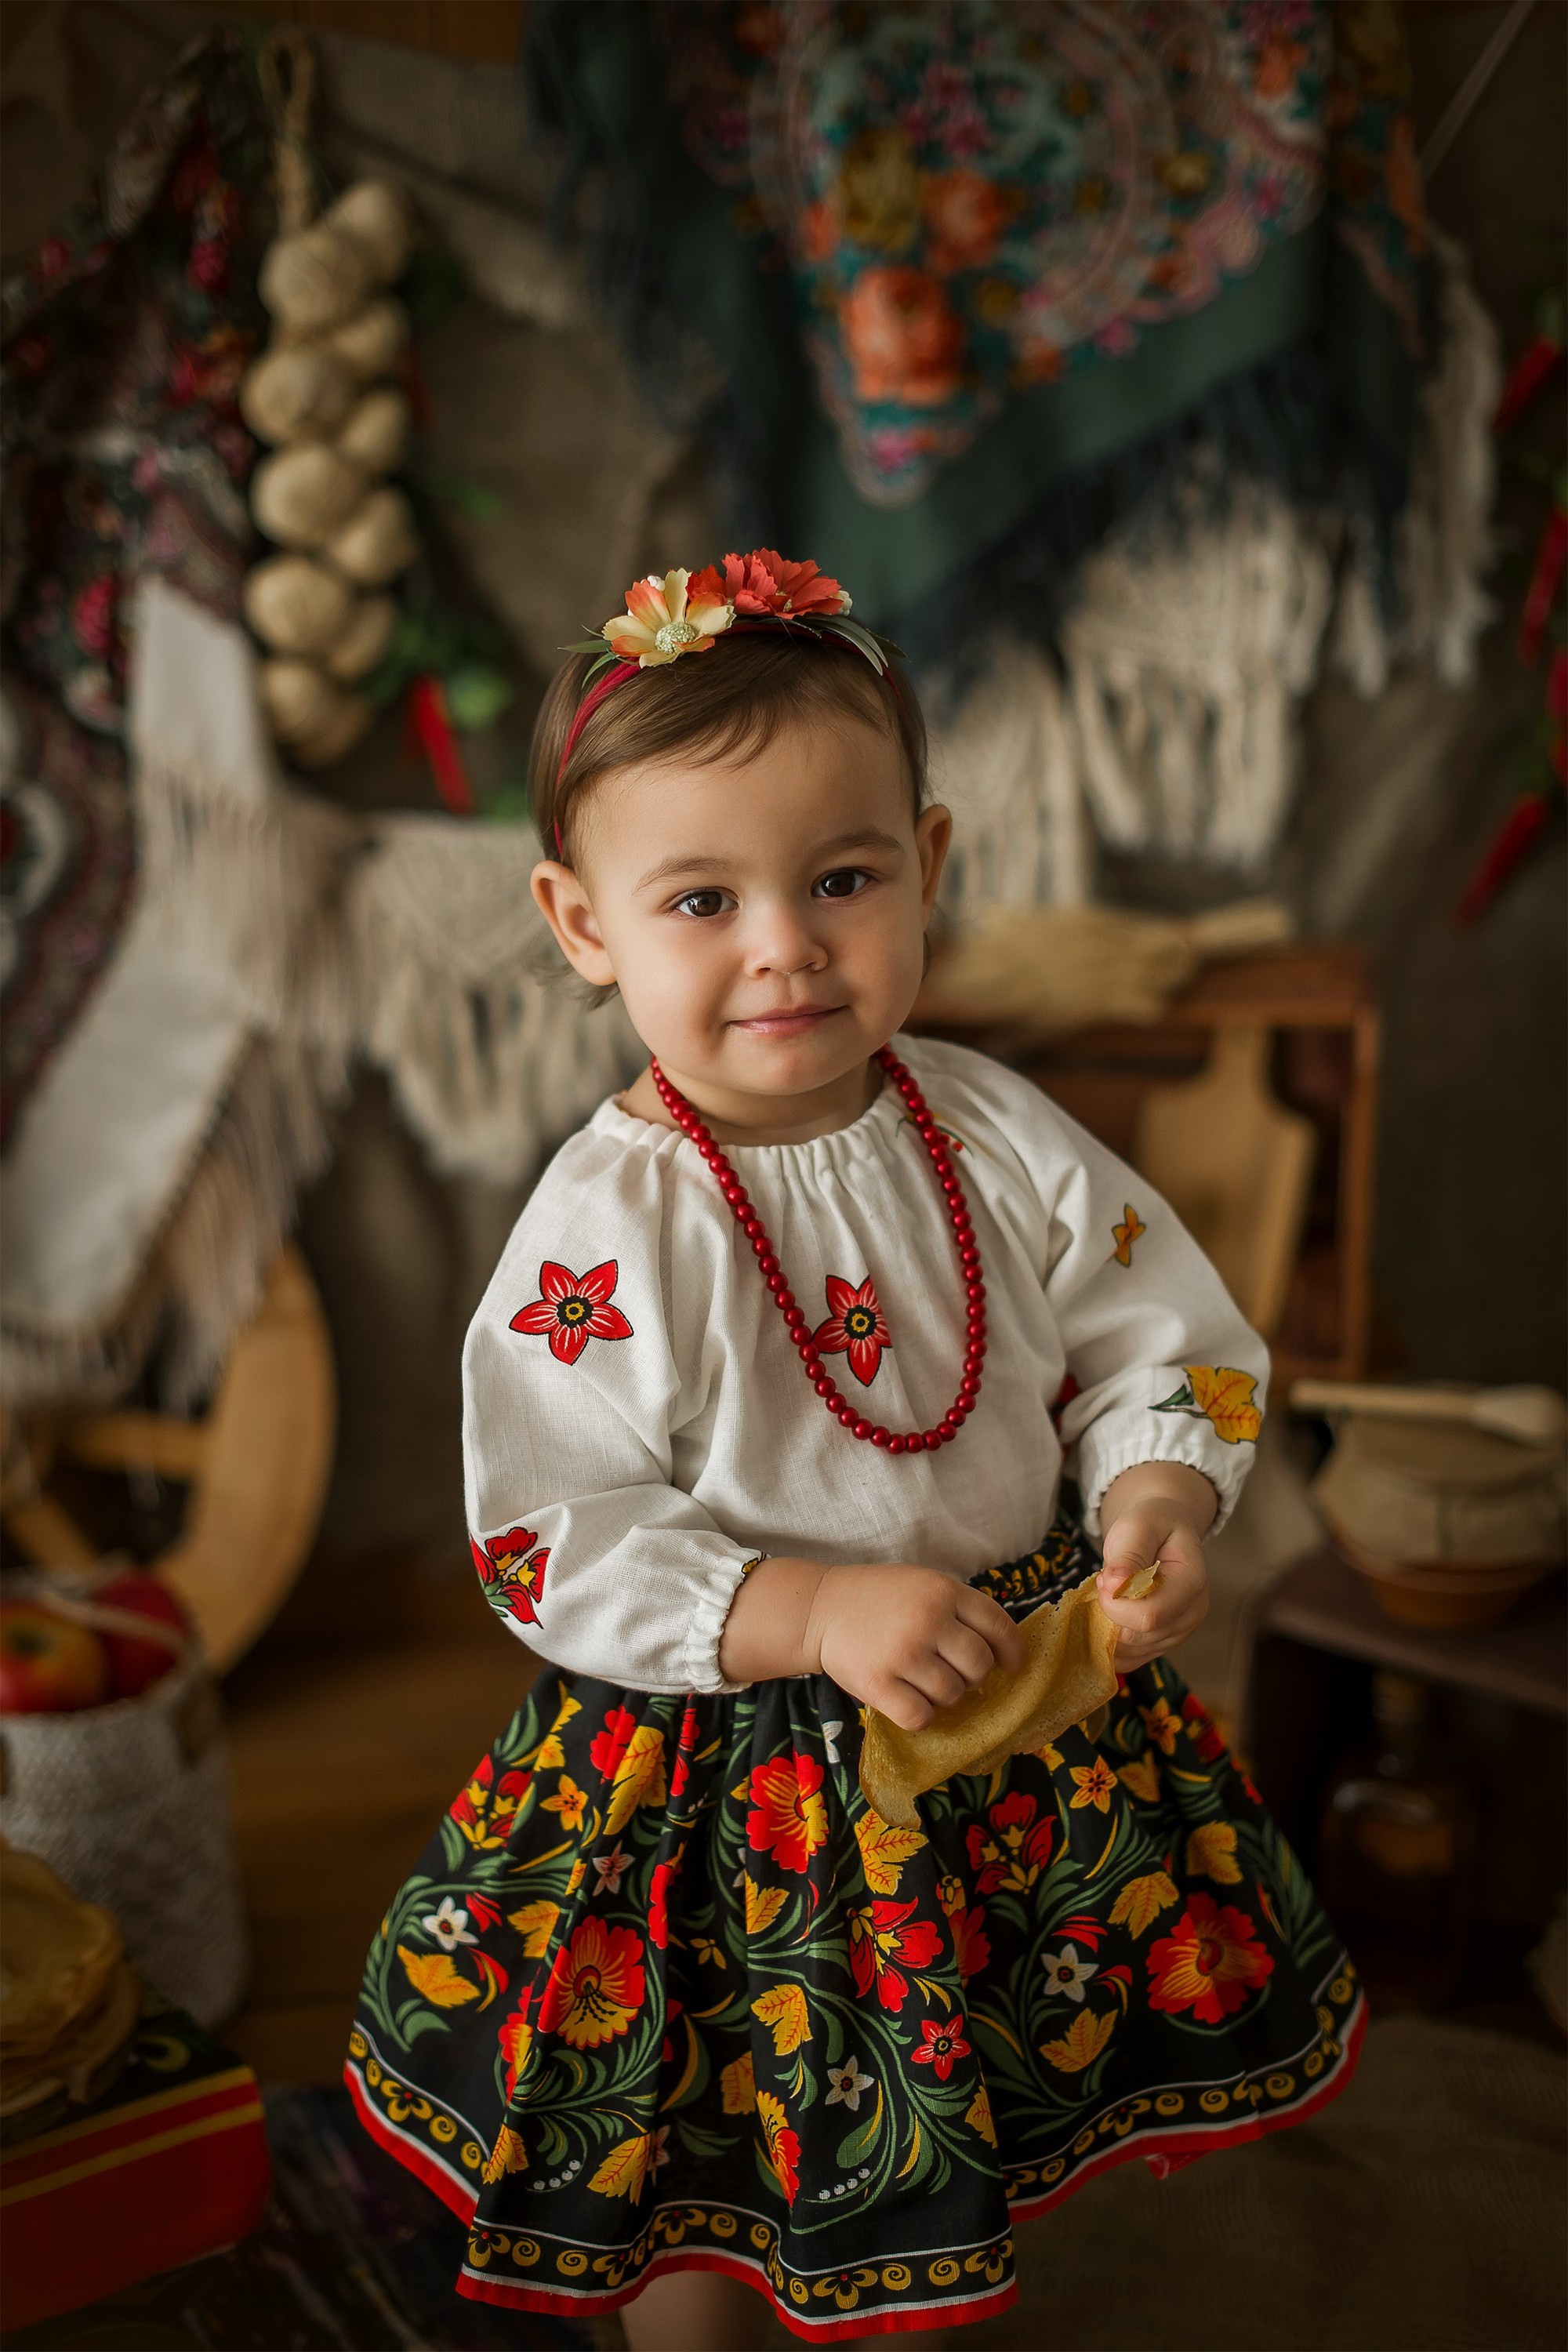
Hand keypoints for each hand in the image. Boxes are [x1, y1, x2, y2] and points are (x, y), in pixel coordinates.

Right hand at [718, 1557, 1024, 1731]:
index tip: (1013, 1666)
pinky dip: (920, 1715)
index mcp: (943, 1590)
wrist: (820, 1609)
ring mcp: (903, 1653)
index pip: (998, 1626)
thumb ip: (959, 1609)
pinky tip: (907, 1699)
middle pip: (979, 1666)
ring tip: (920, 1679)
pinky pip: (921, 1717)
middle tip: (950, 1670)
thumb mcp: (923, 1585)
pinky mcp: (878, 1684)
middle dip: (971, 1675)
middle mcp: (928, 1619)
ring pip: (952, 1695)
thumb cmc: (879, 1599)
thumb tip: (1004, 1654)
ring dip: (943, 1695)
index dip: (1013, 1651)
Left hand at [1095, 1460, 1215, 1671]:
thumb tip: (1115, 1584)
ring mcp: (1178, 1634)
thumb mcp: (1138, 1526)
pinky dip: (1109, 1641)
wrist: (1165, 1532)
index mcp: (1192, 1583)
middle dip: (1109, 1612)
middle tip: (1106, 1581)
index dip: (1116, 1603)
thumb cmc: (1152, 1525)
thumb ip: (1128, 1554)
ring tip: (1113, 1593)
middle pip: (1137, 1637)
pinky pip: (1128, 1658)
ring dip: (1107, 1626)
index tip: (1105, 1577)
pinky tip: (1109, 1613)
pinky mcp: (1162, 1644)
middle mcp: (1191, 1615)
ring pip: (1130, 1651)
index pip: (1149, 1615)